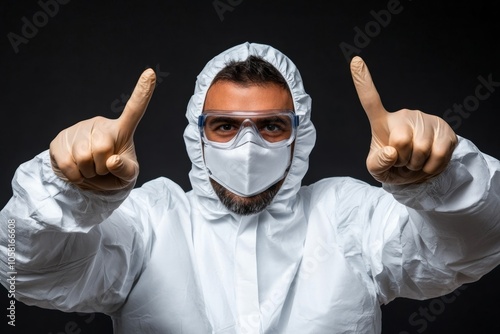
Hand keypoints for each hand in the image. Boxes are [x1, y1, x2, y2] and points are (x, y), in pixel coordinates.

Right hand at [49, 69, 155, 190]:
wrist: (86, 182)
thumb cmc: (113, 175)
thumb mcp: (127, 177)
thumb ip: (125, 170)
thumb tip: (111, 160)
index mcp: (121, 130)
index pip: (134, 110)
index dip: (142, 93)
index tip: (151, 73)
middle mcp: (100, 124)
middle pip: (103, 148)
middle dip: (101, 167)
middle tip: (101, 169)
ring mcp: (79, 129)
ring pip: (83, 157)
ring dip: (88, 172)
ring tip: (90, 169)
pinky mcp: (60, 138)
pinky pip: (67, 163)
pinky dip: (74, 175)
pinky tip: (77, 172)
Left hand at [350, 57, 457, 184]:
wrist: (419, 174)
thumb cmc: (393, 167)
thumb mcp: (377, 170)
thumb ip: (377, 163)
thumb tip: (392, 151)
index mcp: (383, 122)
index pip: (370, 100)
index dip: (362, 81)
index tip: (355, 60)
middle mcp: (404, 116)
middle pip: (401, 141)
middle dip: (402, 159)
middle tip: (403, 161)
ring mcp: (425, 120)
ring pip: (421, 150)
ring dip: (416, 164)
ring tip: (415, 161)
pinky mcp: (445, 129)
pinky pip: (438, 154)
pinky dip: (431, 167)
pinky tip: (428, 163)